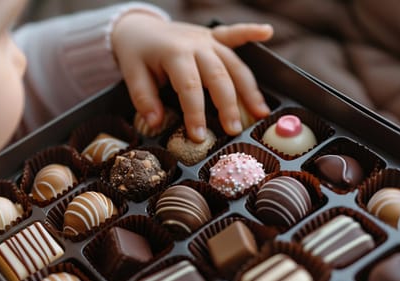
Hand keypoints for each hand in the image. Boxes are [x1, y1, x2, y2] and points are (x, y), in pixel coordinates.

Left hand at [111, 13, 272, 141]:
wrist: (139, 26)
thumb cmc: (137, 53)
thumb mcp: (132, 74)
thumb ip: (143, 98)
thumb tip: (155, 123)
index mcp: (174, 53)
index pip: (189, 86)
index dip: (195, 112)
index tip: (199, 135)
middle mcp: (196, 45)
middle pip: (218, 76)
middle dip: (229, 105)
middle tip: (234, 130)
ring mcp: (207, 40)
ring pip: (233, 64)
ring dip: (249, 88)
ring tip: (261, 112)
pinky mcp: (214, 37)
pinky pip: (234, 34)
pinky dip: (250, 32)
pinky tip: (266, 33)